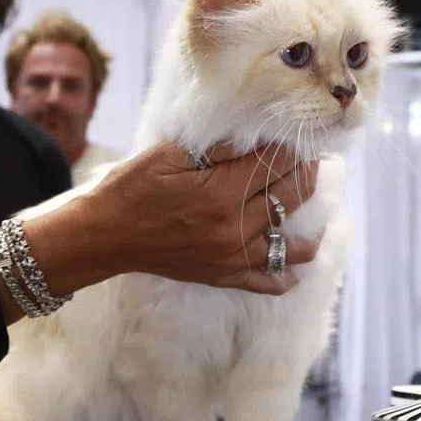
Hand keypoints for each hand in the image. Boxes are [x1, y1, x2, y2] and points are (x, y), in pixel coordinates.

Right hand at [83, 142, 320, 293]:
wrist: (105, 235)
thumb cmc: (132, 189)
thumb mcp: (170, 156)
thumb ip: (217, 148)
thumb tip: (255, 138)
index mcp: (222, 191)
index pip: (278, 164)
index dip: (293, 147)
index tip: (300, 139)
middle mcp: (234, 227)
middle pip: (293, 196)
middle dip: (308, 175)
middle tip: (314, 162)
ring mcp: (232, 256)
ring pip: (294, 243)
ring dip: (312, 224)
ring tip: (315, 207)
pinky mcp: (224, 276)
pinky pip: (270, 281)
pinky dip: (290, 273)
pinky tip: (300, 258)